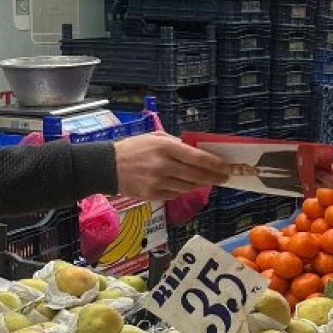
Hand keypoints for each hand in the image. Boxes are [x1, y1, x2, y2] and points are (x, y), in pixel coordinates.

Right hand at [114, 133, 231, 200]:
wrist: (107, 166)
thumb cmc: (133, 148)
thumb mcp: (154, 137)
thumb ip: (176, 143)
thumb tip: (197, 149)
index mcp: (165, 147)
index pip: (197, 157)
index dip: (214, 163)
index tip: (225, 166)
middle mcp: (163, 166)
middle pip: (197, 175)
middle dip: (214, 177)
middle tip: (224, 177)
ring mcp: (158, 182)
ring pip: (188, 187)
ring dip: (201, 184)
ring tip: (208, 181)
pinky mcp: (153, 195)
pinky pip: (176, 194)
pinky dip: (185, 190)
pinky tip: (189, 186)